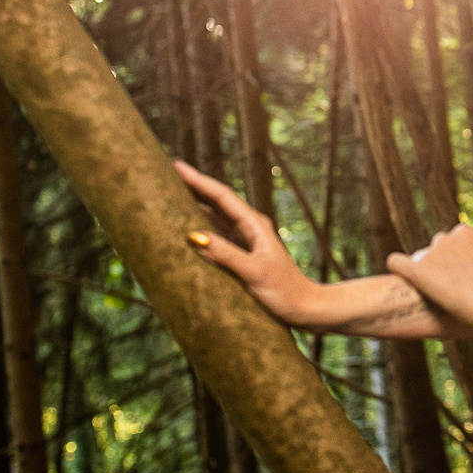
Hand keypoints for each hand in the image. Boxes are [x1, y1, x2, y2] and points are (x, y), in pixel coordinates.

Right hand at [177, 159, 315, 324]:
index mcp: (255, 225)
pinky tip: (187, 224)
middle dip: (194, 185)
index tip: (177, 166)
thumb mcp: (254, 272)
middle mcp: (251, 227)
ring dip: (196, 202)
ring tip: (172, 191)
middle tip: (167, 172)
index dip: (198, 180)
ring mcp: (247, 239)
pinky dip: (201, 224)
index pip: (222, 196)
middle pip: (217, 200)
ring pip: (216, 215)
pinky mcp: (243, 253)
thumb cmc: (284, 290)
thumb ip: (226, 254)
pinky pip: (218, 232)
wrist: (304, 307)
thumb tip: (195, 236)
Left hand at [386, 224, 472, 330]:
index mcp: (464, 232)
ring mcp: (430, 254)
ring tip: (437, 291)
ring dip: (427, 270)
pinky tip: (398, 272)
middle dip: (443, 263)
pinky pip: (397, 263)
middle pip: (438, 249)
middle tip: (454, 285)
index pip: (456, 240)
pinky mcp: (417, 272)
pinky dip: (397, 266)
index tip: (467, 274)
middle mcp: (445, 238)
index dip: (462, 257)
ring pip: (421, 258)